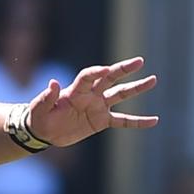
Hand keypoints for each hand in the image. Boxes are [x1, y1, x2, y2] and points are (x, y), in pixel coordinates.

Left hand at [26, 57, 157, 146]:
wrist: (44, 132)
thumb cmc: (39, 117)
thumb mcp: (39, 108)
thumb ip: (47, 97)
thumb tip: (53, 82)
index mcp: (75, 90)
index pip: (89, 77)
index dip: (96, 72)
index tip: (106, 70)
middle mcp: (90, 95)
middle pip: (109, 79)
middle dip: (123, 70)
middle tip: (139, 61)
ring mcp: (98, 107)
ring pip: (121, 95)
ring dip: (136, 88)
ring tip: (153, 80)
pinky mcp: (102, 121)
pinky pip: (123, 121)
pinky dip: (137, 122)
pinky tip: (154, 120)